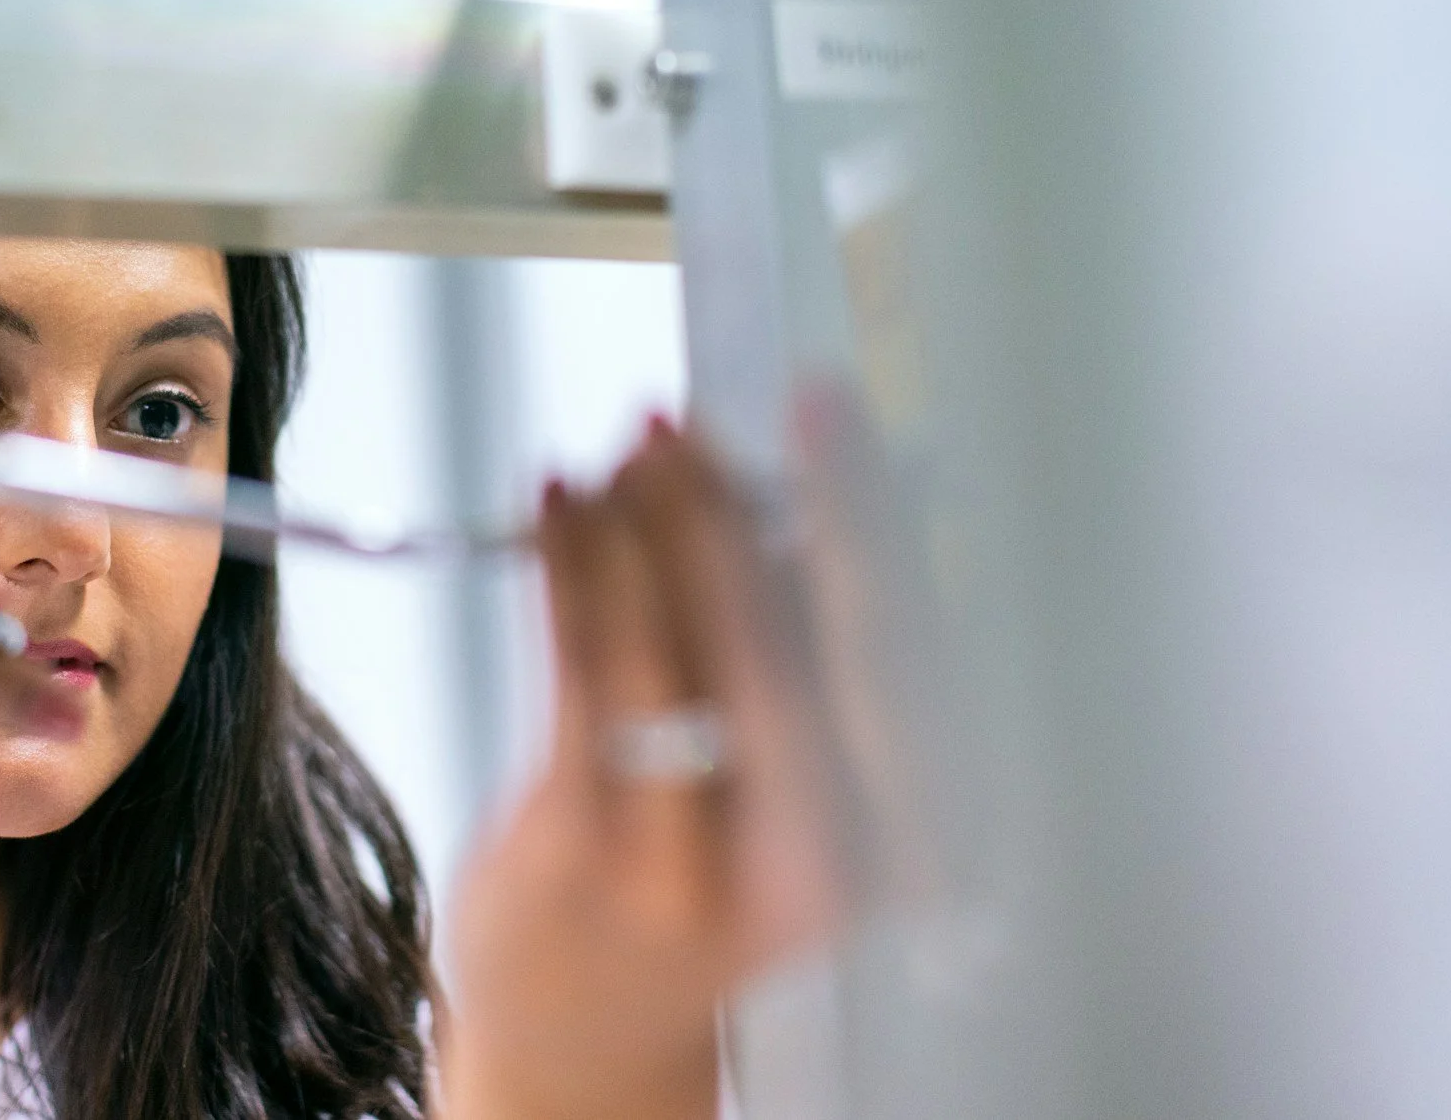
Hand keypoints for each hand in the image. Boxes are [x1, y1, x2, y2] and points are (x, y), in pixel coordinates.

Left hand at [441, 420, 848, 1119]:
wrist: (587, 1034)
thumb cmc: (698, 869)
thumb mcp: (787, 785)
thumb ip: (800, 654)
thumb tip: (784, 480)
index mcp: (891, 836)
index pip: (892, 649)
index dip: (863, 518)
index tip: (829, 416)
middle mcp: (808, 859)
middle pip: (788, 647)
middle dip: (739, 511)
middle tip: (701, 418)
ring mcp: (690, 864)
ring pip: (674, 650)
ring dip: (645, 524)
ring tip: (628, 444)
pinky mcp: (582, 853)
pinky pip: (578, 674)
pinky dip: (570, 568)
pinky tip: (559, 501)